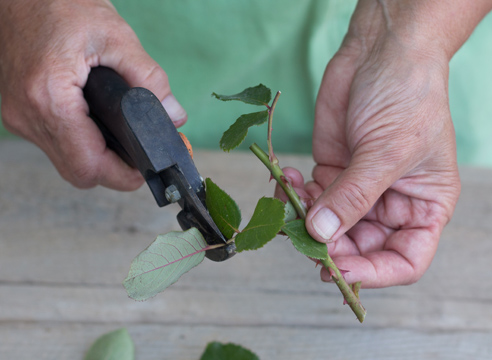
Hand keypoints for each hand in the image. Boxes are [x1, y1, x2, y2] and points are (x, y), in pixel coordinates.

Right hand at [0, 0, 186, 189]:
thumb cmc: (60, 4)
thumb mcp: (116, 36)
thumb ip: (149, 79)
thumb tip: (173, 116)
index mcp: (49, 97)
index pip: (88, 166)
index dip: (123, 175)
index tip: (146, 167)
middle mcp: (27, 114)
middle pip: (79, 172)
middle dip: (114, 168)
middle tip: (140, 152)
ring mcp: (19, 116)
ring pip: (67, 162)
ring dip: (97, 156)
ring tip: (122, 134)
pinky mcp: (19, 112)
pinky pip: (57, 144)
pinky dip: (81, 142)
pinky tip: (98, 123)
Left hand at [277, 1, 461, 287]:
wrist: (382, 53)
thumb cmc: (407, 96)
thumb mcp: (386, 151)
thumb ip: (353, 197)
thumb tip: (322, 234)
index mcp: (423, 207)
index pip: (403, 260)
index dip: (373, 273)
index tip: (338, 269)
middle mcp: (390, 203)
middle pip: (358, 247)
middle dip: (328, 245)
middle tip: (304, 234)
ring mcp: (357, 188)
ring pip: (327, 225)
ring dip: (304, 219)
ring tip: (291, 198)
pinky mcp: (331, 170)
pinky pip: (308, 197)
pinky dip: (293, 194)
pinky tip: (285, 179)